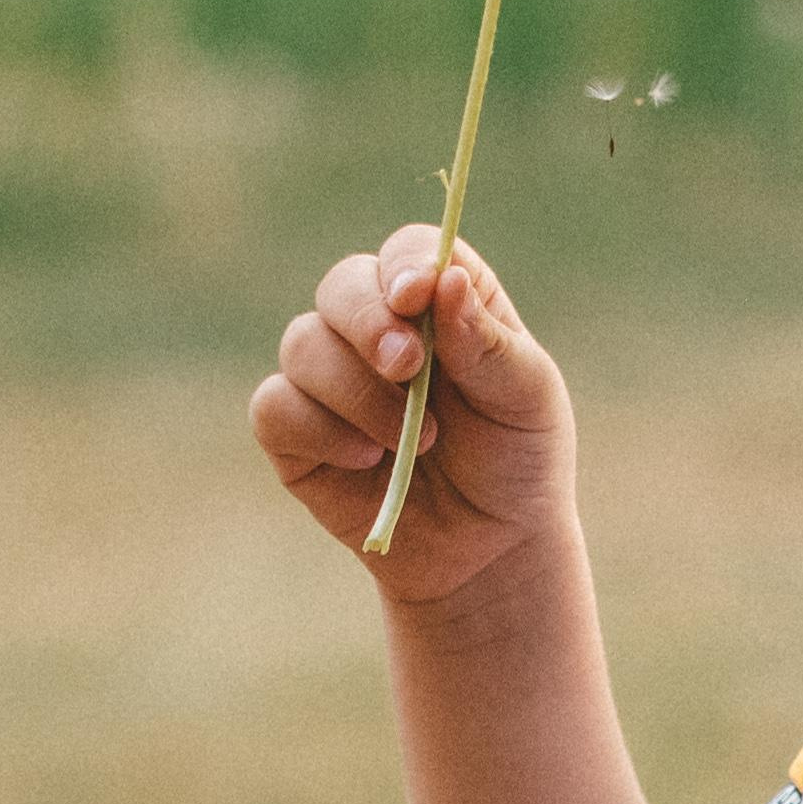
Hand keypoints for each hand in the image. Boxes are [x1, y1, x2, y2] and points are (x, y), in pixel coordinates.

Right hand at [250, 230, 574, 604]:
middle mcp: (379, 328)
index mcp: (442, 301)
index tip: (415, 296)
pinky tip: (367, 460)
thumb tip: (444, 280)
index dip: (405, 264)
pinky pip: (275, 406)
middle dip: (367, 322)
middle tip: (408, 369)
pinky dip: (320, 430)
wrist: (489, 551)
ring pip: (302, 344)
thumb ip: (486, 342)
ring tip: (414, 443)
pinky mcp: (296, 433)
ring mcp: (331, 377)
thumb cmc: (516, 460)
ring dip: (356, 392)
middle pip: (343, 284)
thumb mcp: (526, 399)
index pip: (408, 252)